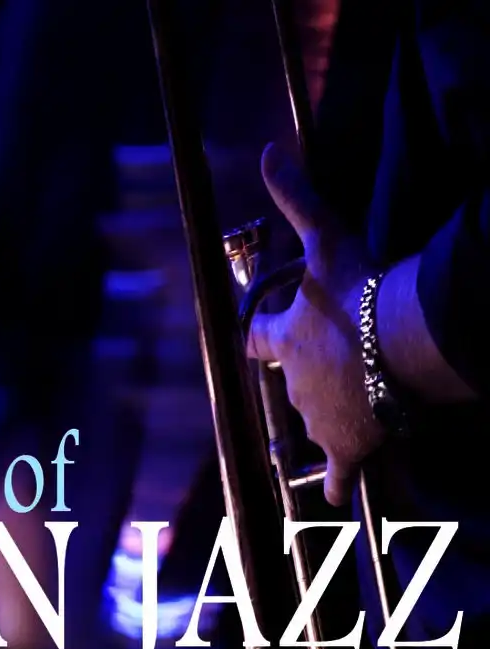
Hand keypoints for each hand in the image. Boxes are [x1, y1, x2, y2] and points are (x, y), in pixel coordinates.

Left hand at [246, 143, 385, 505]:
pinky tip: (335, 493)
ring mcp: (319, 419)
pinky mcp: (349, 447)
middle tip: (342, 360)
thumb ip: (296, 196)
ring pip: (317, 421)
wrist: (399, 340)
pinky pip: (338, 473)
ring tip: (359, 400)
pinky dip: (338, 481)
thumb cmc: (362, 289)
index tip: (262, 335)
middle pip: (293, 383)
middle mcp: (293, 384)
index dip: (261, 335)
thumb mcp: (326, 236)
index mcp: (282, 339)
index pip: (256, 339)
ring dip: (332, 412)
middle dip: (312, 373)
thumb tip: (266, 149)